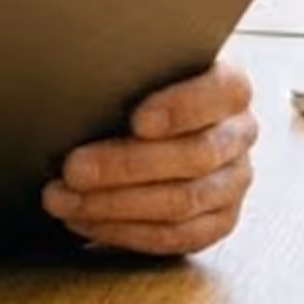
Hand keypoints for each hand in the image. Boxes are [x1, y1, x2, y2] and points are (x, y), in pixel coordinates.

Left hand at [40, 59, 256, 255]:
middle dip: (125, 165)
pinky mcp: (219, 220)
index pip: (223, 91)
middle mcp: (239, 133)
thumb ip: (128, 70)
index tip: (138, 121)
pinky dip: (124, 232)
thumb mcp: (137, 67)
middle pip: (194, 155)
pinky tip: (85, 220)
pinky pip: (176, 236)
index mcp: (229, 87)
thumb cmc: (136, 87)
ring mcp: (234, 181)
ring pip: (182, 201)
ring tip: (63, 199)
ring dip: (114, 204)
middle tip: (72, 169)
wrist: (150, 122)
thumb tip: (78, 75)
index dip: (182, 107)